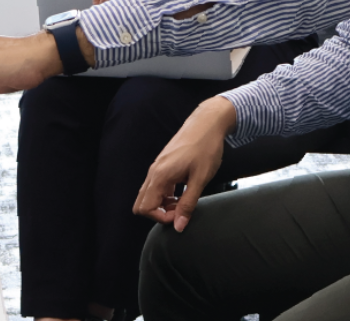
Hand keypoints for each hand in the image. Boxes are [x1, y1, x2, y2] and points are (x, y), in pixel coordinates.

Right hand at [134, 97, 236, 231]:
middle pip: (142, 204)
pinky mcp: (163, 166)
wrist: (207, 124)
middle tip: (180, 211)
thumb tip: (178, 226)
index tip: (180, 215)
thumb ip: (188, 204)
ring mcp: (157, 168)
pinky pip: (158, 187)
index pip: (145, 208)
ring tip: (185, 201)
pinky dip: (167, 195)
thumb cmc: (205, 148)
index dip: (162, 218)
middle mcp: (154, 172)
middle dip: (159, 213)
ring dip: (164, 204)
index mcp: (160, 176)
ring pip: (150, 196)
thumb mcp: (200, 179)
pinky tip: (184, 192)